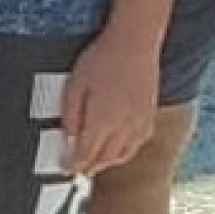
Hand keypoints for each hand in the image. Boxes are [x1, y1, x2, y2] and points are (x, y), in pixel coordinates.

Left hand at [60, 23, 158, 175]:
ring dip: (107, 163)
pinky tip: (118, 149)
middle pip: (104, 159)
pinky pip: (137, 145)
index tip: (64, 167)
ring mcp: (140, 123)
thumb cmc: (102, 59)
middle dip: (89, 167)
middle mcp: (124, 128)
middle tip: (77, 170)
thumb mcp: (74, 85)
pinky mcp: (150, 116)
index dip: (73, 165)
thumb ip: (71, 116)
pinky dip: (125, 153)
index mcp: (102, 122)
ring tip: (95, 164)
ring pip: (123, 155)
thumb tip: (68, 138)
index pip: (85, 155)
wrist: (135, 42)